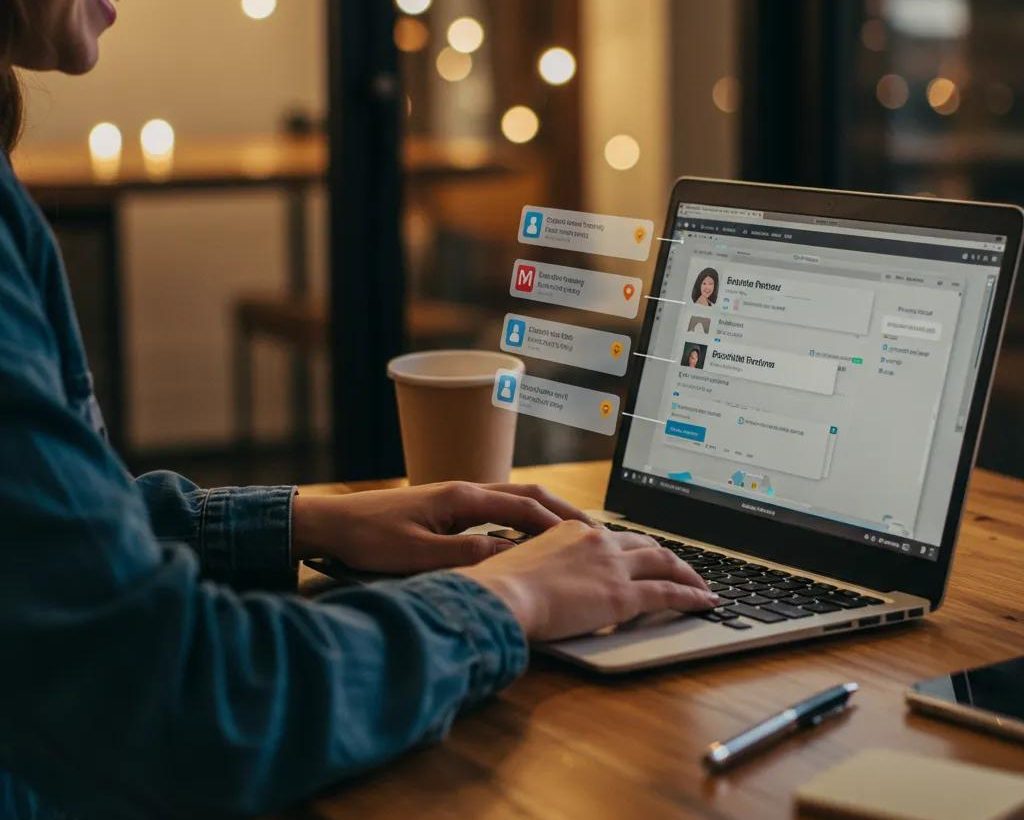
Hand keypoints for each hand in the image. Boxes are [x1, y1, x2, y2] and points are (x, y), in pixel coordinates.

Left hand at [292, 481, 590, 573]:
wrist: (333, 523)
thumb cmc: (369, 539)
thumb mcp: (418, 555)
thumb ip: (464, 557)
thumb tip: (511, 557)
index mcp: (462, 498)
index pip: (524, 507)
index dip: (559, 524)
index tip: (589, 539)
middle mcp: (465, 490)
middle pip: (527, 494)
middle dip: (563, 511)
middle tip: (595, 530)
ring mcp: (457, 496)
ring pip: (514, 498)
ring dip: (545, 512)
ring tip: (573, 533)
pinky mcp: (448, 507)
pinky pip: (498, 509)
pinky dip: (523, 518)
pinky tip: (529, 536)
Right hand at [454, 520, 718, 640]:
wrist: (502, 597)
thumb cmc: (499, 587)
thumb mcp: (518, 565)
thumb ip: (536, 568)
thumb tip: (533, 582)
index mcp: (572, 531)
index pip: (612, 537)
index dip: (632, 549)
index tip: (639, 557)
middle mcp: (597, 541)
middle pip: (645, 544)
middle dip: (666, 556)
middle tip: (679, 568)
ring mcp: (612, 566)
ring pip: (664, 562)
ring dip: (687, 573)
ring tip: (701, 586)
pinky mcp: (622, 595)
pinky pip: (667, 593)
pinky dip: (691, 596)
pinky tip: (704, 603)